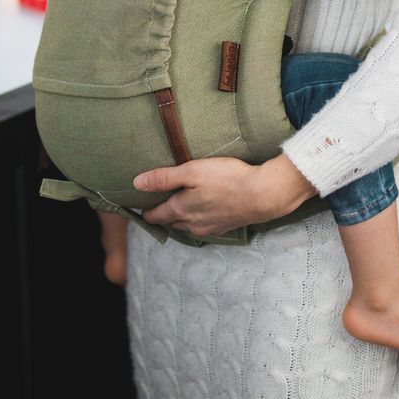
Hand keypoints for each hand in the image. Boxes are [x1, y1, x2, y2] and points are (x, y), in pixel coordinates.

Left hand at [133, 153, 317, 236]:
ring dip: (180, 218)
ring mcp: (209, 228)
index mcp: (181, 210)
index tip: (138, 208)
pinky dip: (198, 219)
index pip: (156, 215)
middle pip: (171, 222)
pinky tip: (203, 210)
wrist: (262, 195)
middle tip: (156, 205)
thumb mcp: (192, 171)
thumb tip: (137, 183)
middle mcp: (192, 224)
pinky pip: (203, 226)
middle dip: (162, 215)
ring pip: (187, 225)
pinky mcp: (224, 227)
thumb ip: (164, 178)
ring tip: (178, 206)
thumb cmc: (227, 178)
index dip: (145, 212)